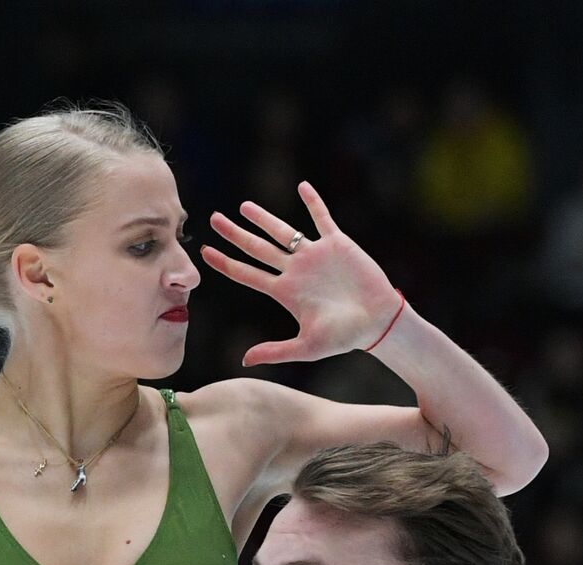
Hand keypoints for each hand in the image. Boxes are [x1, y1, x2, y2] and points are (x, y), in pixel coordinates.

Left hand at [201, 181, 403, 365]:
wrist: (378, 322)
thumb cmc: (343, 337)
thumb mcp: (307, 347)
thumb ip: (276, 351)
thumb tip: (244, 360)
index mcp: (284, 292)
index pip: (246, 274)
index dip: (225, 263)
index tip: (204, 252)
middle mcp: (294, 271)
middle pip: (257, 248)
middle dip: (235, 234)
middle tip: (214, 219)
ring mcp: (314, 256)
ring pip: (283, 232)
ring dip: (264, 219)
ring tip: (244, 207)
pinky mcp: (337, 245)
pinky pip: (322, 219)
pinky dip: (313, 202)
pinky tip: (302, 186)